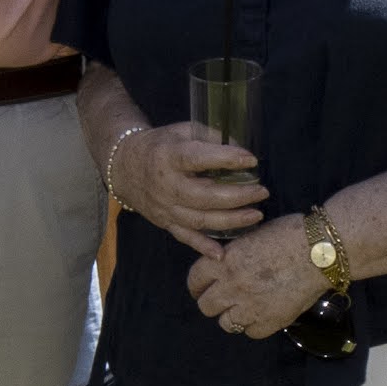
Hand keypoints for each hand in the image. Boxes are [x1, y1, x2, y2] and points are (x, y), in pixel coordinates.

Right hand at [110, 123, 265, 251]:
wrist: (124, 167)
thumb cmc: (160, 146)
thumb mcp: (182, 131)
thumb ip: (211, 138)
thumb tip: (242, 151)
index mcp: (169, 156)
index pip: (199, 159)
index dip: (226, 159)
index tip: (251, 160)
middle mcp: (166, 185)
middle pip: (204, 196)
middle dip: (237, 196)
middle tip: (262, 192)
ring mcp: (165, 207)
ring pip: (200, 220)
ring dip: (231, 220)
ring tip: (256, 215)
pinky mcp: (164, 222)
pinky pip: (185, 237)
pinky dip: (203, 247)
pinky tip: (222, 255)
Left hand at [183, 213, 329, 338]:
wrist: (321, 250)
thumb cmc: (290, 233)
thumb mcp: (252, 235)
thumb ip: (235, 253)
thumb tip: (226, 263)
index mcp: (225, 261)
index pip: (195, 280)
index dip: (198, 286)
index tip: (202, 288)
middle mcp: (232, 286)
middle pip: (206, 306)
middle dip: (213, 303)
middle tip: (224, 300)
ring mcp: (251, 306)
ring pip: (226, 323)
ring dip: (233, 316)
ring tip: (245, 308)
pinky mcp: (271, 320)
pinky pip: (252, 332)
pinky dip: (255, 325)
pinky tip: (263, 314)